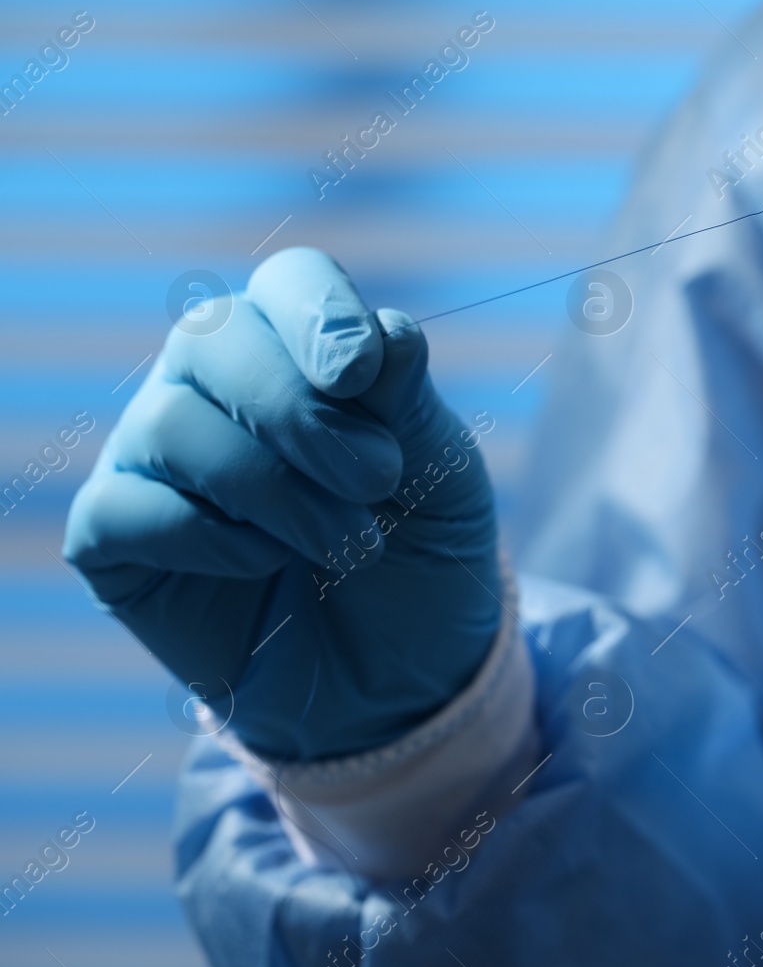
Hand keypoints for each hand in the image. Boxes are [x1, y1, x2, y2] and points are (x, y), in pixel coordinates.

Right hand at [65, 248, 501, 759]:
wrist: (401, 682)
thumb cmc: (421, 560)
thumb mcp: (443, 478)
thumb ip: (407, 404)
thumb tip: (384, 330)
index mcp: (297, 350)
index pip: (286, 283)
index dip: (319, 314)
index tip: (362, 372)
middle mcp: (212, 386)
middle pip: (212, 337)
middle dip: (303, 412)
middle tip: (380, 481)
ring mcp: (154, 457)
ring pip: (173, 425)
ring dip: (279, 492)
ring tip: (354, 547)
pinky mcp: (115, 538)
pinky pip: (128, 509)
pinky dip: (213, 541)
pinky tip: (267, 566)